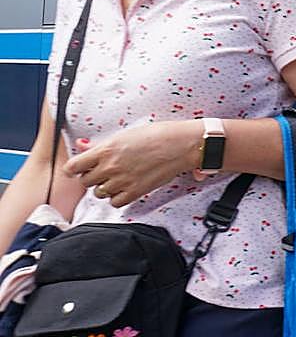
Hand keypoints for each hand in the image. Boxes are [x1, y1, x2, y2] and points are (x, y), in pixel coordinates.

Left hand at [63, 121, 201, 207]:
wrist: (181, 144)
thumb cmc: (157, 134)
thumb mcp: (125, 134)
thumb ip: (100, 144)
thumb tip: (83, 145)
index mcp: (106, 149)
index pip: (73, 167)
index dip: (73, 169)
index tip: (77, 169)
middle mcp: (111, 166)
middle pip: (85, 181)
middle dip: (92, 176)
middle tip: (104, 170)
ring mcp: (122, 181)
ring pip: (99, 193)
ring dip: (105, 187)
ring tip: (117, 178)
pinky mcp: (135, 191)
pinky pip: (115, 202)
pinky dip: (117, 197)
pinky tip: (125, 187)